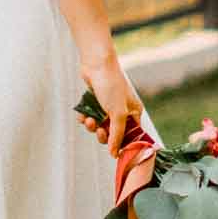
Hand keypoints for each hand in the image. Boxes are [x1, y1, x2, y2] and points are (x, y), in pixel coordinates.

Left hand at [76, 38, 143, 155]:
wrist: (96, 64)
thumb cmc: (111, 85)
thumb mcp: (117, 113)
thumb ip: (117, 135)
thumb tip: (114, 154)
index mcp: (134, 113)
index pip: (132, 136)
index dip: (123, 144)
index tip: (115, 152)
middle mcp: (122, 111)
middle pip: (113, 134)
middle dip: (104, 134)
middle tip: (99, 131)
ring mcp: (108, 107)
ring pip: (99, 126)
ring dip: (92, 126)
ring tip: (89, 120)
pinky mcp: (95, 103)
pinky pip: (90, 118)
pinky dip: (85, 118)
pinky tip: (82, 115)